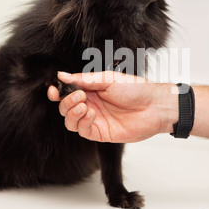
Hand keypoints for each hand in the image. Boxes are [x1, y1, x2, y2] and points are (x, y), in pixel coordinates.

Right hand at [47, 72, 177, 142]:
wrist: (154, 105)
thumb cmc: (136, 89)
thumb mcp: (108, 79)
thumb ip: (84, 79)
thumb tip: (61, 75)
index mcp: (91, 90)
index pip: (67, 93)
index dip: (57, 92)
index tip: (53, 90)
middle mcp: (91, 105)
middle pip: (66, 107)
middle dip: (66, 102)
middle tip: (79, 96)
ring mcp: (95, 119)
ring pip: (71, 121)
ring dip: (72, 113)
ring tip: (84, 105)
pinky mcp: (101, 133)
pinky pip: (83, 131)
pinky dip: (83, 122)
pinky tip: (92, 114)